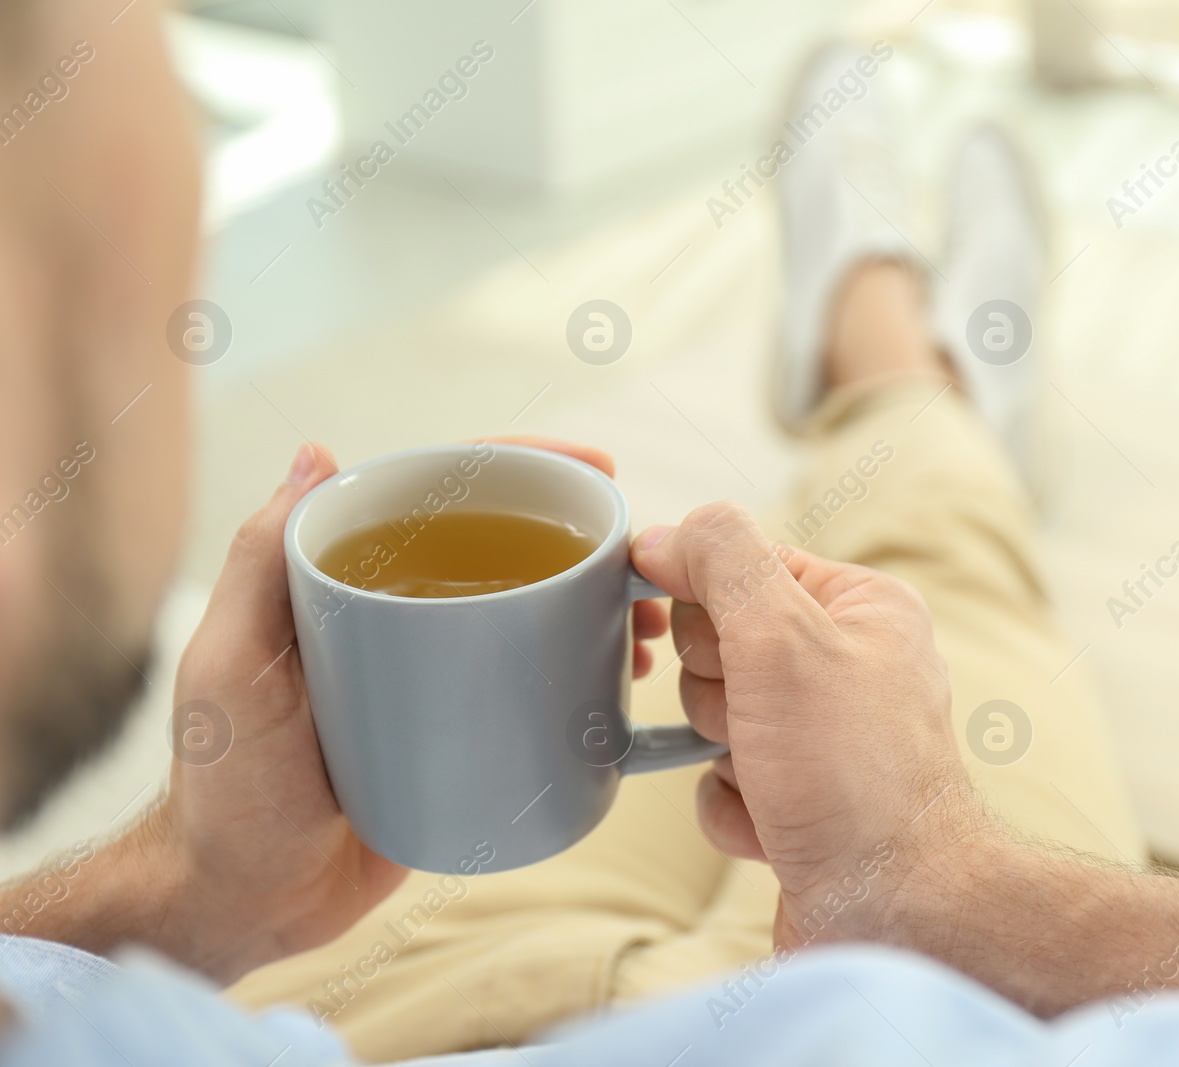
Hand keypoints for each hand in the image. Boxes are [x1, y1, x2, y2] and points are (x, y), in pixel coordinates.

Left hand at [142, 436, 663, 981]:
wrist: (249, 902)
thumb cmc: (225, 787)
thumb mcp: (230, 668)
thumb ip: (257, 563)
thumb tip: (316, 453)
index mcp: (345, 577)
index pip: (442, 493)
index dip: (522, 466)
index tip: (594, 469)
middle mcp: (398, 610)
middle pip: (505, 548)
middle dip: (585, 546)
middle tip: (641, 572)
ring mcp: (438, 671)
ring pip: (533, 614)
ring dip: (598, 607)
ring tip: (645, 631)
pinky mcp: (466, 730)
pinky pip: (535, 684)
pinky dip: (584, 672)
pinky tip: (620, 683)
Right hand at [630, 501, 985, 947]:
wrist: (892, 909)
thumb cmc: (852, 772)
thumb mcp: (781, 635)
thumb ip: (724, 560)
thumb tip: (670, 533)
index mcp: (860, 606)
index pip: (743, 563)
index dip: (706, 602)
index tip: (698, 635)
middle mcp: (848, 664)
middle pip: (718, 641)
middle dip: (717, 688)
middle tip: (757, 719)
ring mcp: (824, 736)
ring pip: (712, 714)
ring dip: (724, 752)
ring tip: (776, 776)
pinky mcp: (800, 798)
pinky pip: (719, 782)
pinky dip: (735, 807)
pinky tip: (778, 823)